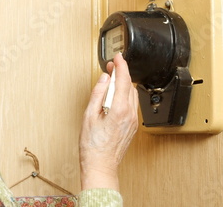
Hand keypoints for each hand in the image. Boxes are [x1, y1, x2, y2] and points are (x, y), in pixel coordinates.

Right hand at [79, 53, 138, 190]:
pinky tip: (114, 96)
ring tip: (111, 80)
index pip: (124, 80)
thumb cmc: (93, 146)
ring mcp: (133, 121)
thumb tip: (104, 79)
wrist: (101, 166)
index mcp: (120, 110)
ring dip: (123, 84)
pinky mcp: (132, 126)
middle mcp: (130, 114)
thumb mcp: (89, 116)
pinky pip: (131, 104)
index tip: (118, 56)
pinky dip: (124, 95)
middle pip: (130, 86)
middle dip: (121, 73)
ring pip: (132, 95)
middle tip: (111, 66)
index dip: (121, 65)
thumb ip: (98, 94)